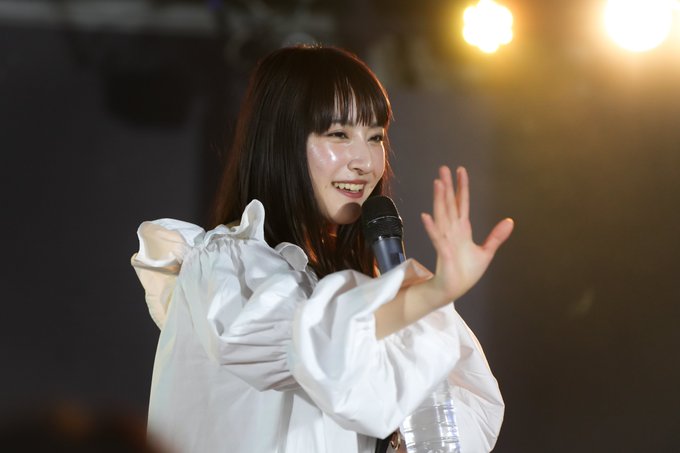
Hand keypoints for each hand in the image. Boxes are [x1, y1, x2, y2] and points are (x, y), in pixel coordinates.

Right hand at [421, 166, 513, 303]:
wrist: (454, 289)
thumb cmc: (466, 272)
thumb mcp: (486, 252)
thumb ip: (496, 237)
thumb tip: (510, 221)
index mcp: (462, 229)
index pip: (462, 203)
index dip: (462, 187)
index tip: (460, 171)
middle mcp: (452, 231)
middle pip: (450, 204)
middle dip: (447, 187)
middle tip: (443, 169)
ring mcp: (446, 240)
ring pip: (442, 215)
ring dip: (439, 200)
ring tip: (437, 184)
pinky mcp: (443, 252)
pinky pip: (436, 238)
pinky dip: (431, 227)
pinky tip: (426, 216)